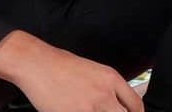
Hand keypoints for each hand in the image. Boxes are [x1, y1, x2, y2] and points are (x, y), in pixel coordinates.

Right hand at [0, 31, 142, 111]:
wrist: (35, 63)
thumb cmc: (58, 64)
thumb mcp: (91, 69)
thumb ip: (105, 87)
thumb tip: (112, 101)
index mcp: (110, 78)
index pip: (135, 105)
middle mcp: (104, 93)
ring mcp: (90, 107)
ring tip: (88, 109)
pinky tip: (73, 111)